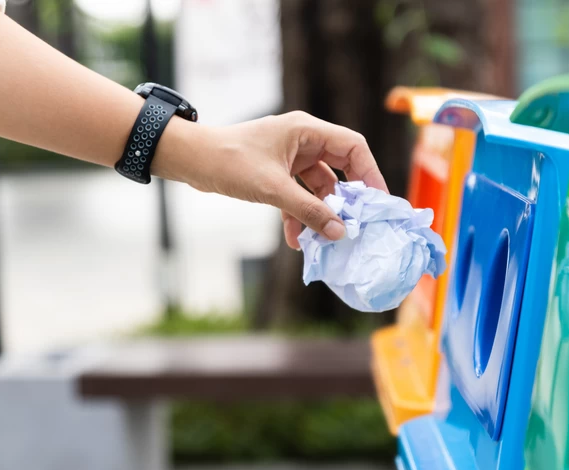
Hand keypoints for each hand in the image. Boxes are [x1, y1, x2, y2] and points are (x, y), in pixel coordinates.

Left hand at [154, 111, 388, 248]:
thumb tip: (340, 232)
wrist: (191, 161)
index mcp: (306, 131)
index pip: (353, 148)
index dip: (370, 174)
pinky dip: (299, 216)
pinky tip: (297, 240)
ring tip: (324, 240)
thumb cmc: (230, 162)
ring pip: (318, 188)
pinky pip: (298, 196)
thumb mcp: (274, 189)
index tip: (378, 202)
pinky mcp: (276, 174)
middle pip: (339, 170)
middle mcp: (302, 141)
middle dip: (346, 200)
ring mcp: (290, 158)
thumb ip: (309, 211)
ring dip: (319, 213)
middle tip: (358, 224)